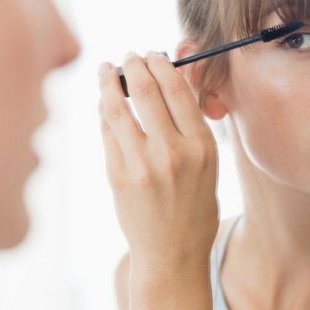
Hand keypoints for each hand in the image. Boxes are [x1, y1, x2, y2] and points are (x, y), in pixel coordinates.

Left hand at [98, 52, 218, 270]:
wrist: (171, 254)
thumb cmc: (193, 208)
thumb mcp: (207, 164)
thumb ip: (190, 125)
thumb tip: (172, 79)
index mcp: (201, 146)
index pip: (177, 89)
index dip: (161, 65)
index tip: (152, 55)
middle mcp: (172, 152)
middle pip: (146, 90)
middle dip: (134, 65)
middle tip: (128, 56)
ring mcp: (141, 164)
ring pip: (118, 107)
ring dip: (109, 82)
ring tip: (105, 70)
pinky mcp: (117, 175)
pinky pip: (107, 132)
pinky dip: (103, 111)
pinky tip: (103, 102)